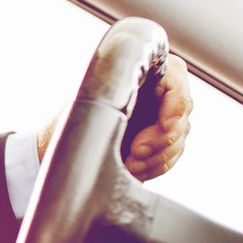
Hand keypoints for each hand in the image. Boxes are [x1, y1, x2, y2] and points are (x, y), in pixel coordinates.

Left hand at [33, 53, 193, 180]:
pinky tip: (135, 170)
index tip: (165, 125)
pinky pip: (171, 157)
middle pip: (181, 118)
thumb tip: (131, 87)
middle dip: (160, 141)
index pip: (176, 85)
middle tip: (135, 153)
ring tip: (130, 165)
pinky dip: (155, 167)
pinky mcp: (159, 141)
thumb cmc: (70, 113)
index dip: (176, 106)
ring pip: (178, 141)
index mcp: (145, 72)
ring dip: (156, 158)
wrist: (60, 140)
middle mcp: (159, 92)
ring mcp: (162, 117)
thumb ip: (111, 89)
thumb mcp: (88, 98)